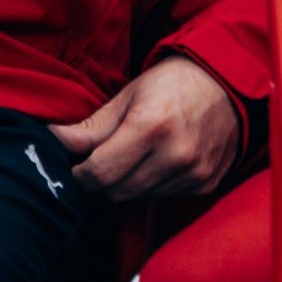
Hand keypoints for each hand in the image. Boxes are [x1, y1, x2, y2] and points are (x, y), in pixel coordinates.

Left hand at [47, 55, 240, 201]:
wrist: (227, 83)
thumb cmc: (172, 83)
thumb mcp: (128, 96)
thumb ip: (91, 127)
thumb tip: (54, 140)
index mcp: (151, 126)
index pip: (100, 174)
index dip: (81, 173)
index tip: (79, 164)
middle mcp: (176, 154)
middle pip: (117, 192)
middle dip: (102, 180)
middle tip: (104, 158)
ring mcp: (194, 172)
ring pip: (139, 198)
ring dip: (128, 184)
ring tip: (133, 156)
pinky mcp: (205, 184)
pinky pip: (164, 198)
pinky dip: (152, 185)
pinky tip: (157, 161)